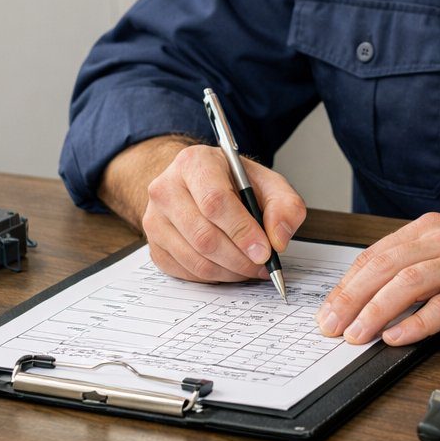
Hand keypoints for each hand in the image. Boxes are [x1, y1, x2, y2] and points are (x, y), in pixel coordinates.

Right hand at [142, 145, 306, 283]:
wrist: (197, 184)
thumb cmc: (232, 182)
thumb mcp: (267, 182)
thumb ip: (285, 206)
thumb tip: (278, 239)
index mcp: (194, 163)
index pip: (215, 201)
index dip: (242, 230)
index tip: (265, 250)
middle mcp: (166, 189)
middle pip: (203, 235)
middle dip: (240, 258)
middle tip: (263, 265)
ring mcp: (154, 219)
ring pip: (195, 259)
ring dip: (230, 271)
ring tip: (251, 267)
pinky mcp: (154, 246)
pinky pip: (186, 272)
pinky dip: (214, 277)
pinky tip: (230, 267)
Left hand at [314, 213, 439, 345]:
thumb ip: (421, 266)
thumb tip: (376, 297)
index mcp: (432, 229)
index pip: (377, 254)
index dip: (347, 284)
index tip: (328, 310)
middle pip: (384, 266)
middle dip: (350, 298)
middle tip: (329, 326)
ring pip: (408, 283)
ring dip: (375, 311)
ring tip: (355, 335)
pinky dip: (416, 323)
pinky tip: (398, 337)